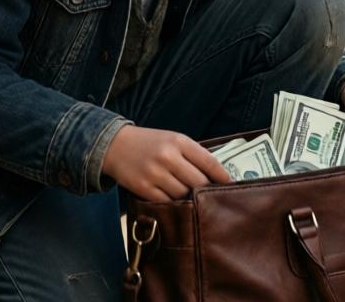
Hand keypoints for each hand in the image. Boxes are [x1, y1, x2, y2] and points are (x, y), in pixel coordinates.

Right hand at [101, 125, 230, 201]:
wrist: (114, 145)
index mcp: (179, 141)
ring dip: (191, 200)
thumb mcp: (172, 139)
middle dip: (208, 192)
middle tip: (215, 199)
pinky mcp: (144, 188)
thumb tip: (216, 175)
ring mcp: (155, 173)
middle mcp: (168, 156)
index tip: (230, 185)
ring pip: (184, 195)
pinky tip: (178, 204)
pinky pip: (167, 202)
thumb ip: (192, 154)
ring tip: (196, 203)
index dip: (223, 176)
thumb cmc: (149, 143)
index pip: (209, 162)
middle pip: (199, 182)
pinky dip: (175, 204)